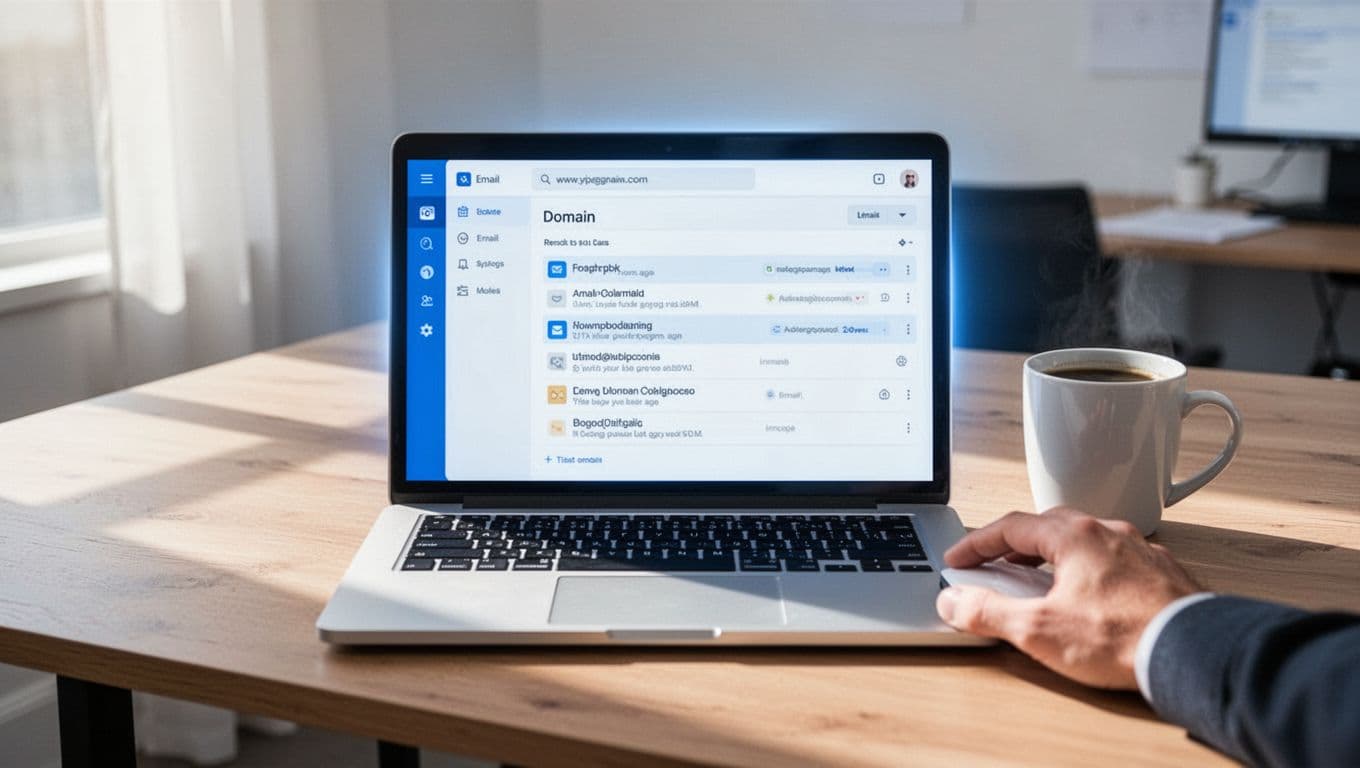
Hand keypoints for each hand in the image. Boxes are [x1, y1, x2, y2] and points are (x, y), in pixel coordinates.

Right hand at [936, 508, 1202, 688]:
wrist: (1193, 653)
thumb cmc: (1123, 638)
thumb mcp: (1039, 629)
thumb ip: (988, 612)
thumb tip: (953, 601)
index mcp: (1075, 537)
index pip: (1011, 526)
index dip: (977, 542)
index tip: (959, 558)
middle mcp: (1108, 533)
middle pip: (1049, 524)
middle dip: (1017, 541)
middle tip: (997, 561)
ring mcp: (1140, 551)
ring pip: (1087, 539)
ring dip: (1057, 553)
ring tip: (1043, 576)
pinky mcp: (1163, 574)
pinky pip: (1117, 559)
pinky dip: (1093, 568)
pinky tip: (1093, 592)